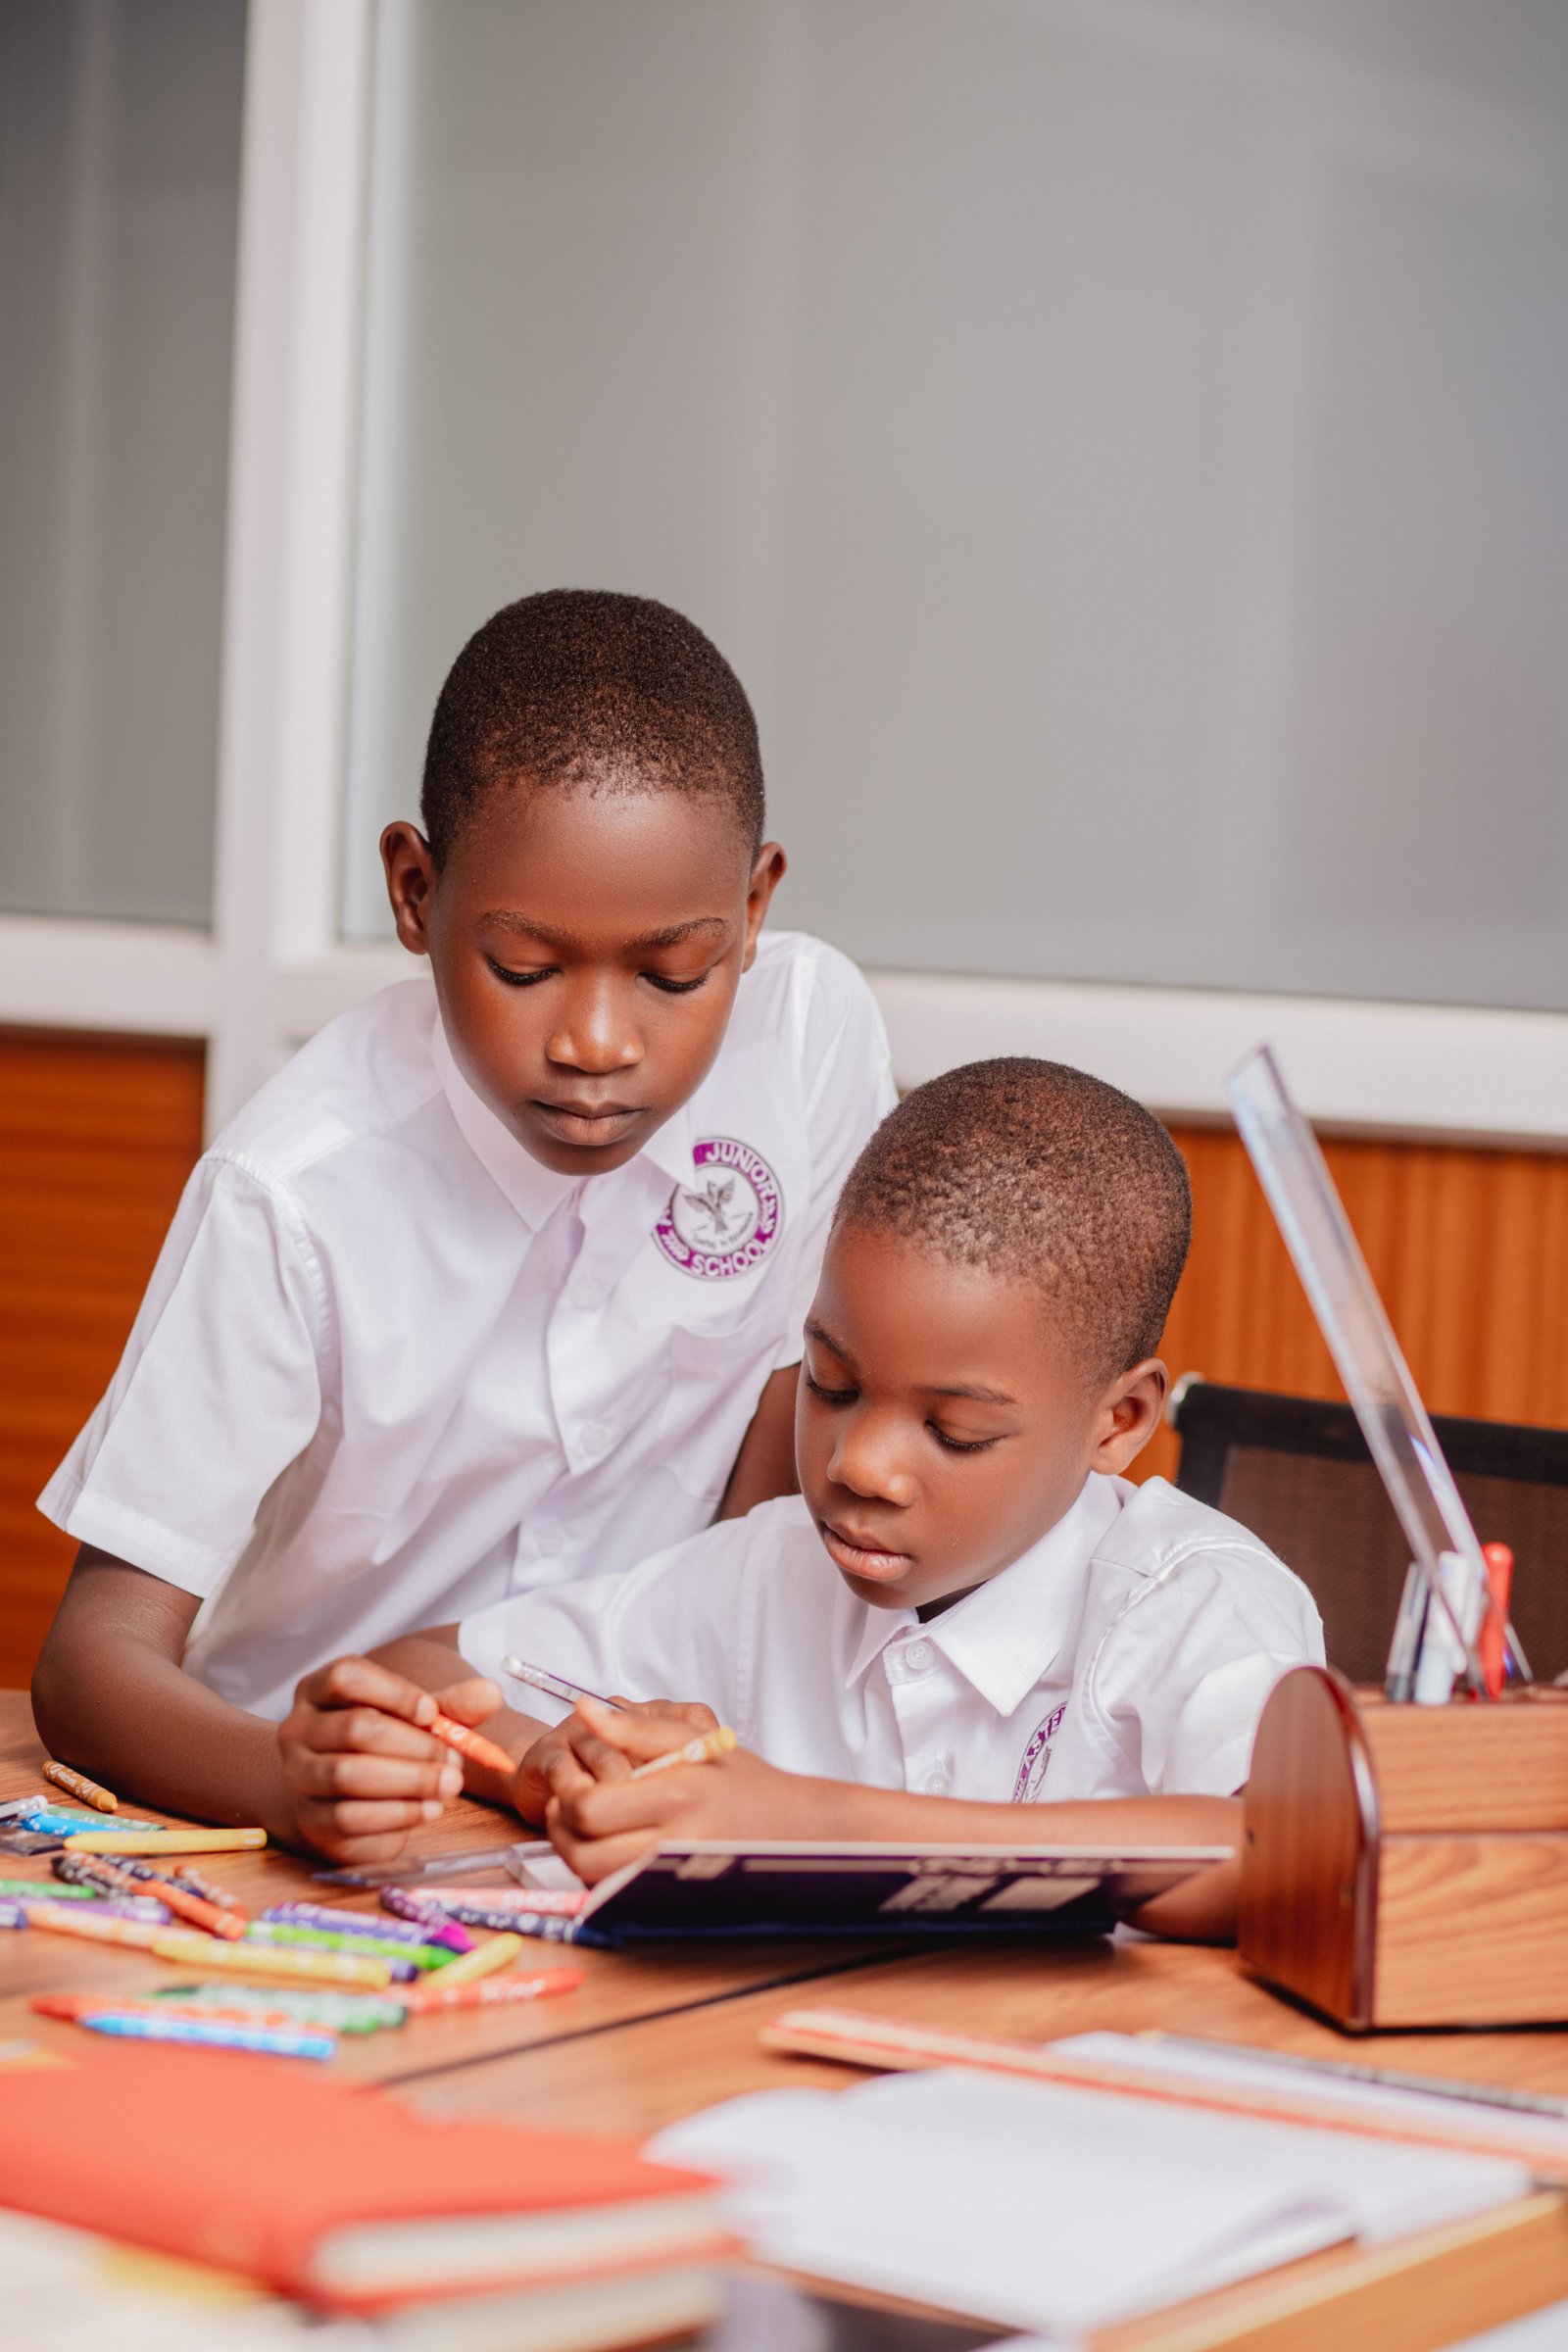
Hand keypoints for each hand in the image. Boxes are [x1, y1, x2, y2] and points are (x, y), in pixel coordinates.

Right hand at [278, 1656, 499, 1863]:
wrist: (336, 1803)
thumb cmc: (380, 1748)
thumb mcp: (414, 1719)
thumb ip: (451, 1705)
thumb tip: (491, 1692)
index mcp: (318, 1692)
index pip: (345, 1676)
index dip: (393, 1691)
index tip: (433, 1713)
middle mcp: (298, 1730)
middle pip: (354, 1728)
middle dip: (414, 1744)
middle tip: (455, 1759)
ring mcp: (298, 1777)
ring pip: (348, 1774)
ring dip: (410, 1779)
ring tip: (450, 1784)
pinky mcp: (310, 1821)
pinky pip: (350, 1817)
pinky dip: (398, 1813)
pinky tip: (430, 1809)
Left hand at [542, 1697, 824, 1882]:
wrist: (794, 1827)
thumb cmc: (745, 1781)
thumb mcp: (694, 1739)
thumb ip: (634, 1727)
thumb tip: (583, 1709)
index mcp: (674, 1794)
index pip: (589, 1809)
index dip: (566, 1798)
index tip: (572, 1783)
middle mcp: (672, 1842)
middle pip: (582, 1855)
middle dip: (561, 1832)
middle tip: (567, 1809)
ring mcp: (673, 1877)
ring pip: (595, 1881)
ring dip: (577, 1855)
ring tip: (588, 1827)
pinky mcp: (674, 1898)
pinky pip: (618, 1894)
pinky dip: (603, 1875)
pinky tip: (614, 1848)